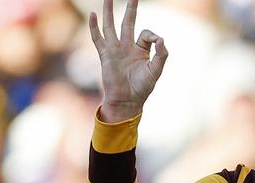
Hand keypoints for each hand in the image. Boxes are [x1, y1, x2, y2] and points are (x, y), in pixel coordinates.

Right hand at [89, 0, 167, 122]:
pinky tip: (92, 14)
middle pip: (128, 23)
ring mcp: (115, 50)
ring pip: (111, 26)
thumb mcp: (156, 70)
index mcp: (141, 50)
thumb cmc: (142, 87)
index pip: (146, 34)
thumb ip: (161, 54)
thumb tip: (161, 38)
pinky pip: (98, 38)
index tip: (158, 42)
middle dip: (130, 9)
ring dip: (109, 12)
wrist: (127, 100)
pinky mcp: (105, 55)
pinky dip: (94, 27)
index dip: (153, 35)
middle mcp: (127, 47)